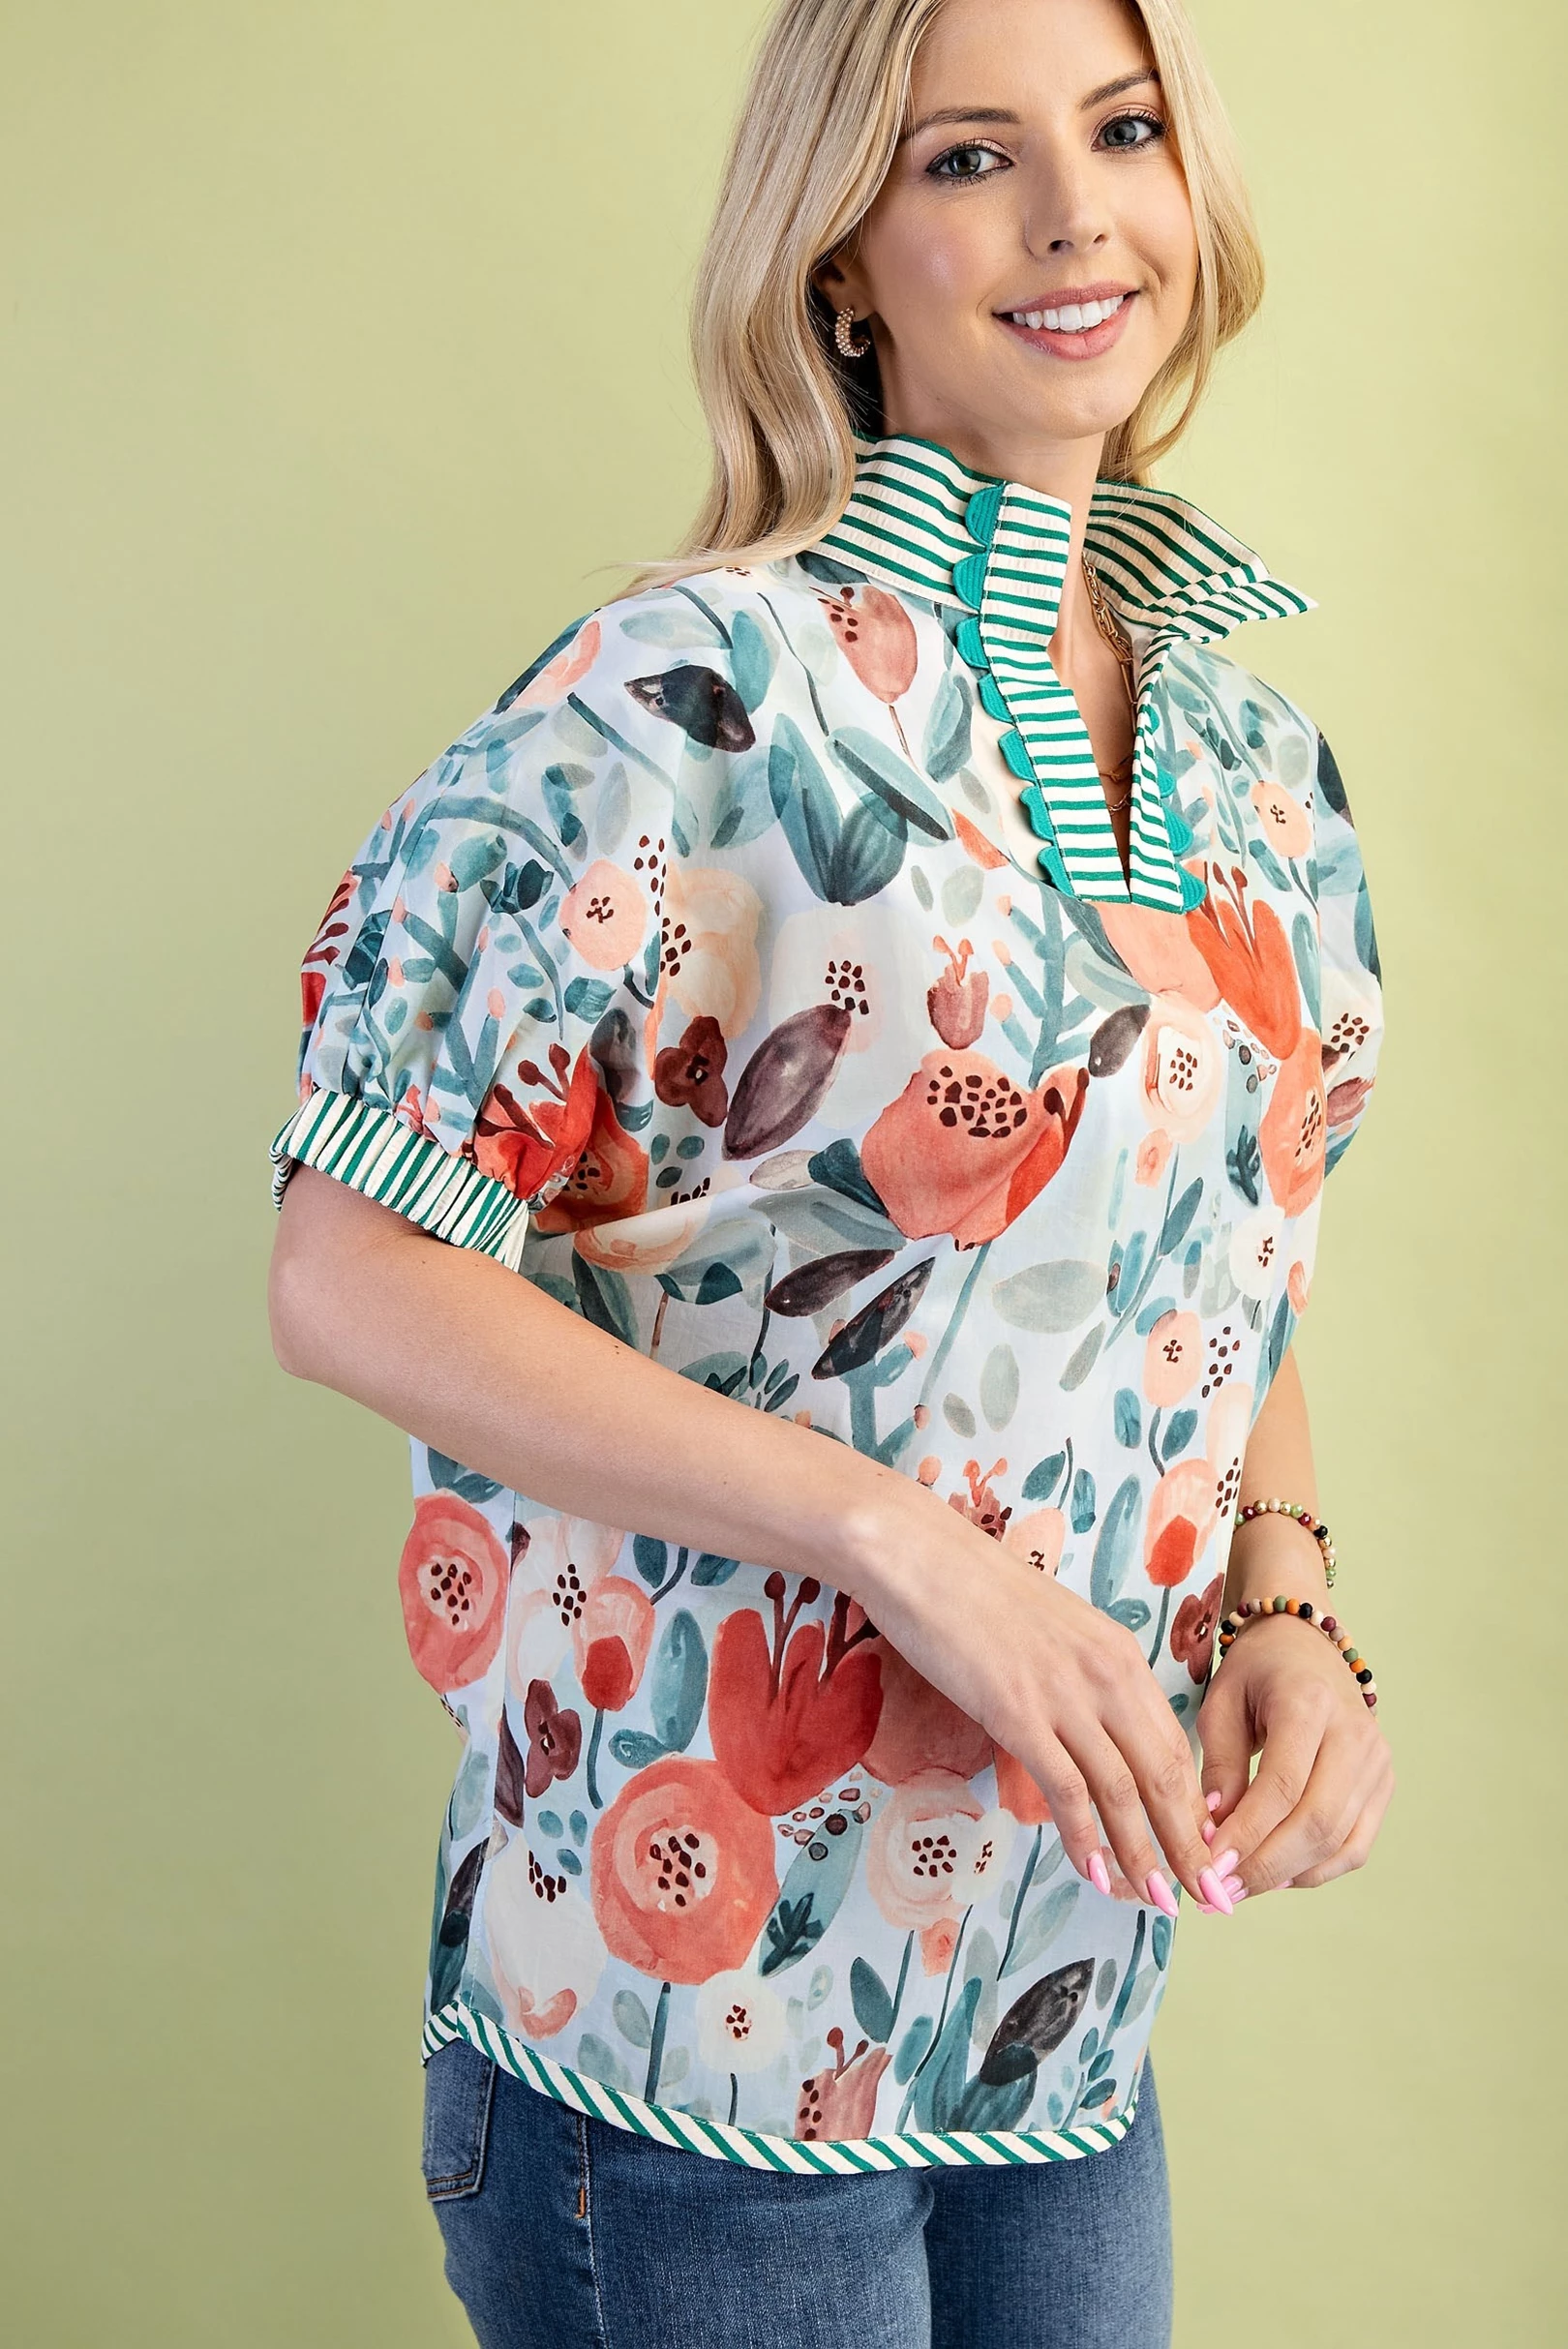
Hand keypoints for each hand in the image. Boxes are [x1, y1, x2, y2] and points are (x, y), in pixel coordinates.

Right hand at [849, 1489, 1219, 1911]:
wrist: (918, 1553)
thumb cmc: (972, 1590)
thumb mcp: (1051, 1630)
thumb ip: (1081, 1677)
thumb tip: (1091, 1730)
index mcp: (1119, 1653)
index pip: (1176, 1743)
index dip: (1195, 1806)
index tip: (1202, 1850)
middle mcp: (1106, 1674)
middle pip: (1165, 1775)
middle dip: (1188, 1844)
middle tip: (1205, 1896)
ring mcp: (1063, 1694)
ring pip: (1124, 1792)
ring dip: (1144, 1857)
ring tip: (1156, 1903)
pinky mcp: (1017, 1712)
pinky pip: (1067, 1790)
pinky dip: (1086, 1840)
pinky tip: (1096, 1875)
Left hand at [1197, 1613, 1393, 1893]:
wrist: (1306, 1644)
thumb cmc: (1256, 1672)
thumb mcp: (1221, 1704)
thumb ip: (1219, 1766)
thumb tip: (1212, 1834)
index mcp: (1309, 1703)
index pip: (1282, 1785)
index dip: (1247, 1833)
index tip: (1209, 1865)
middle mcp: (1355, 1734)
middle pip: (1317, 1821)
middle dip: (1265, 1865)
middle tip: (1220, 1892)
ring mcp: (1377, 1762)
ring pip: (1340, 1842)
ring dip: (1287, 1875)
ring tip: (1239, 1890)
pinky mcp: (1384, 1785)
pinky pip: (1355, 1845)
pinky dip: (1315, 1869)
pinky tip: (1275, 1875)